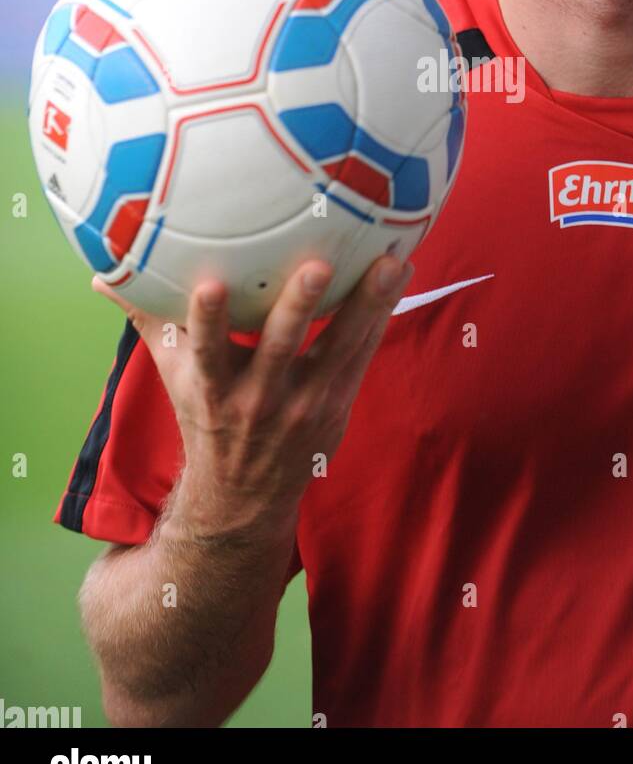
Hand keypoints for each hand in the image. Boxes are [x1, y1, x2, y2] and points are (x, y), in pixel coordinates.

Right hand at [91, 254, 413, 531]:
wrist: (244, 500)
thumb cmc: (206, 420)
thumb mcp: (174, 377)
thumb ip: (149, 321)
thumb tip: (103, 274)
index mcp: (213, 388)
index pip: (205, 350)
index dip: (206, 320)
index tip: (209, 285)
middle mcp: (259, 398)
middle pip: (280, 348)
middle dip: (298, 308)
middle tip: (317, 266)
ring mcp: (304, 404)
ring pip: (338, 348)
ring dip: (365, 305)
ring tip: (388, 263)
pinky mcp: (338, 404)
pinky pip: (363, 354)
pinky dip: (380, 317)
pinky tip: (398, 275)